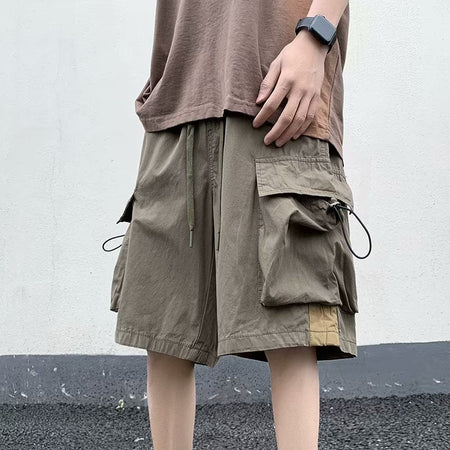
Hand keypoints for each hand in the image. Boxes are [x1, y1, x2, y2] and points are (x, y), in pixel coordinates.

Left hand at [252, 30, 327, 146]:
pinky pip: (311, 117)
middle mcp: (300, 89)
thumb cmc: (291, 54)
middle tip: (267, 141)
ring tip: (279, 142)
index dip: (263, 116)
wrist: (314, 45)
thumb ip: (267, 83)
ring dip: (289, 133)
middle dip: (276, 131)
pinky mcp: (317, 97)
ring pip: (300, 120)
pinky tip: (294, 135)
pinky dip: (302, 128)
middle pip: (287, 116)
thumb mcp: (276, 64)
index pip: (273, 104)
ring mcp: (310, 94)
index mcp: (287, 80)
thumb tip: (258, 101)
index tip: (255, 125)